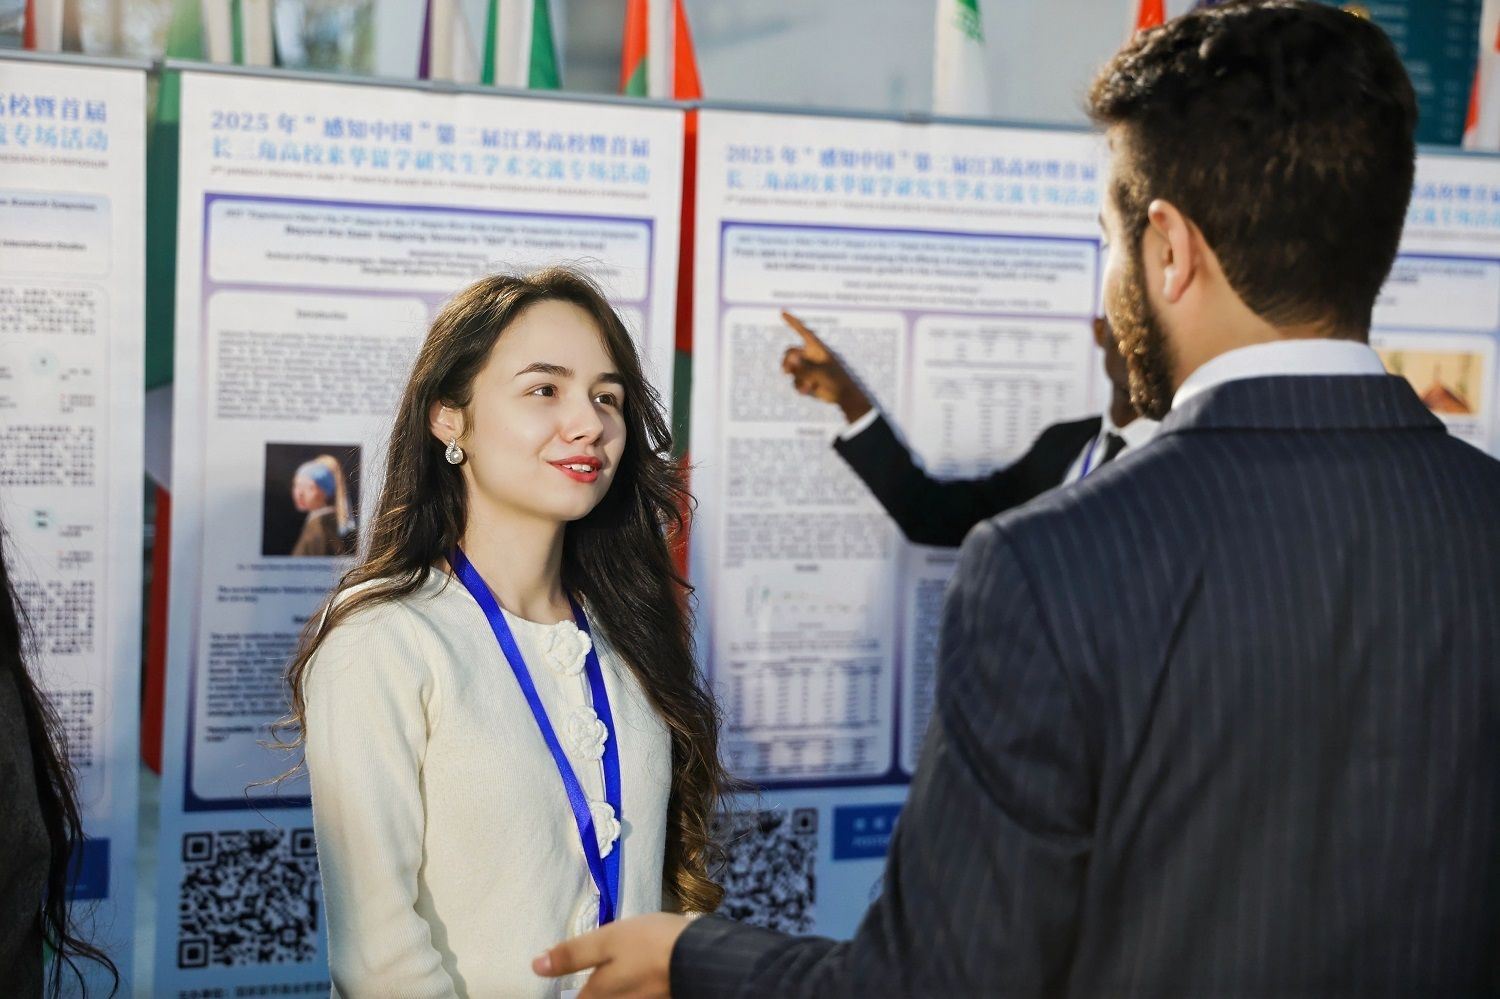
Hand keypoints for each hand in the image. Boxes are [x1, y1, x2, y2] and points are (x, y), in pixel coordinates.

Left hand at [532, 913, 689, 997]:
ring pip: (619, 998)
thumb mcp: (606, 940)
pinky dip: (634, 988)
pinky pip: (638, 996)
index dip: (569, 989)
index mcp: (598, 995)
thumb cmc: (650, 944)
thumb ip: (571, 954)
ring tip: (617, 969)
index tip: (571, 977)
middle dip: (593, 990)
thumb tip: (536, 966)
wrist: (703, 957)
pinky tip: (640, 971)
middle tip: (592, 975)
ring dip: (613, 989)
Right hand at [780, 310, 872, 422]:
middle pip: (790, 353)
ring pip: (791, 369)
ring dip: (797, 377)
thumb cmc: (836, 380)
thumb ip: (804, 366)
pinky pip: (795, 381)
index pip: (803, 332)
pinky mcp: (805, 380)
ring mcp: (807, 368)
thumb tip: (791, 359)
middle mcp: (810, 356)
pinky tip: (809, 390)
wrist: (843, 395)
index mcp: (816, 348)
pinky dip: (800, 386)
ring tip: (808, 384)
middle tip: (786, 371)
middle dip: (787, 361)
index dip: (793, 322)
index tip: (782, 312)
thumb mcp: (820, 372)